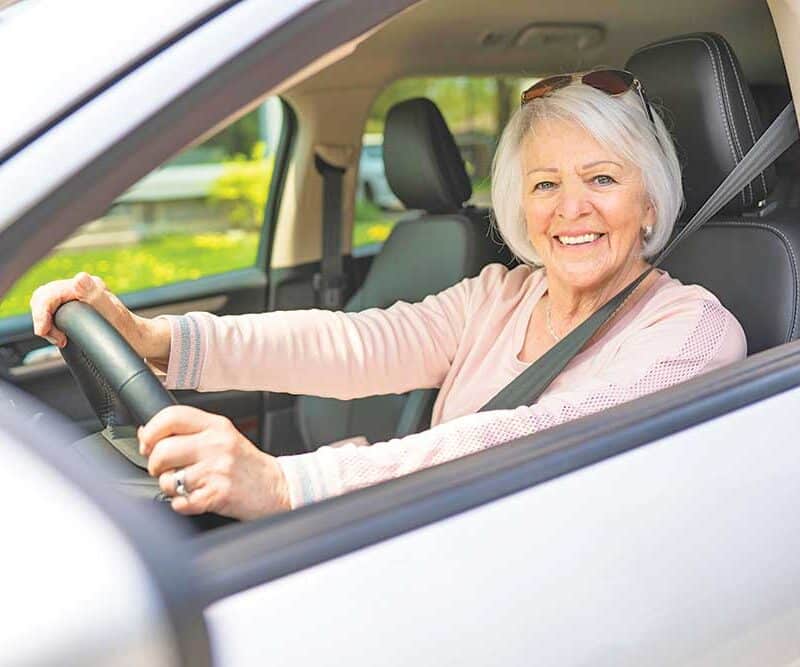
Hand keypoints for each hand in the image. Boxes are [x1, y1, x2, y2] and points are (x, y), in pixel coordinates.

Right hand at [30, 272, 169, 362]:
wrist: (140, 340)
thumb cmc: (131, 331)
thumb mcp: (114, 315)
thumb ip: (97, 297)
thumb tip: (80, 279)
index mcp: (88, 286)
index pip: (49, 293)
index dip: (42, 313)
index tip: (45, 332)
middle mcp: (82, 288)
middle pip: (44, 296)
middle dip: (41, 318)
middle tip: (56, 338)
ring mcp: (78, 296)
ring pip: (46, 303)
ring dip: (46, 322)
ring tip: (60, 338)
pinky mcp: (76, 306)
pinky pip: (53, 310)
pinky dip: (51, 323)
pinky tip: (61, 335)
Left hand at [139, 405, 290, 519]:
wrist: (277, 487)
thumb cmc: (247, 464)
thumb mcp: (223, 436)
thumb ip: (189, 432)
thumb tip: (146, 432)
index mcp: (216, 425)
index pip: (171, 417)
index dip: (151, 431)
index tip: (148, 443)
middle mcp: (216, 444)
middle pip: (162, 450)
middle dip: (155, 465)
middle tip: (165, 470)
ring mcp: (217, 470)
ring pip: (168, 480)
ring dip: (172, 488)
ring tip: (188, 486)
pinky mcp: (217, 494)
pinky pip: (180, 502)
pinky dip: (182, 505)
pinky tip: (196, 499)